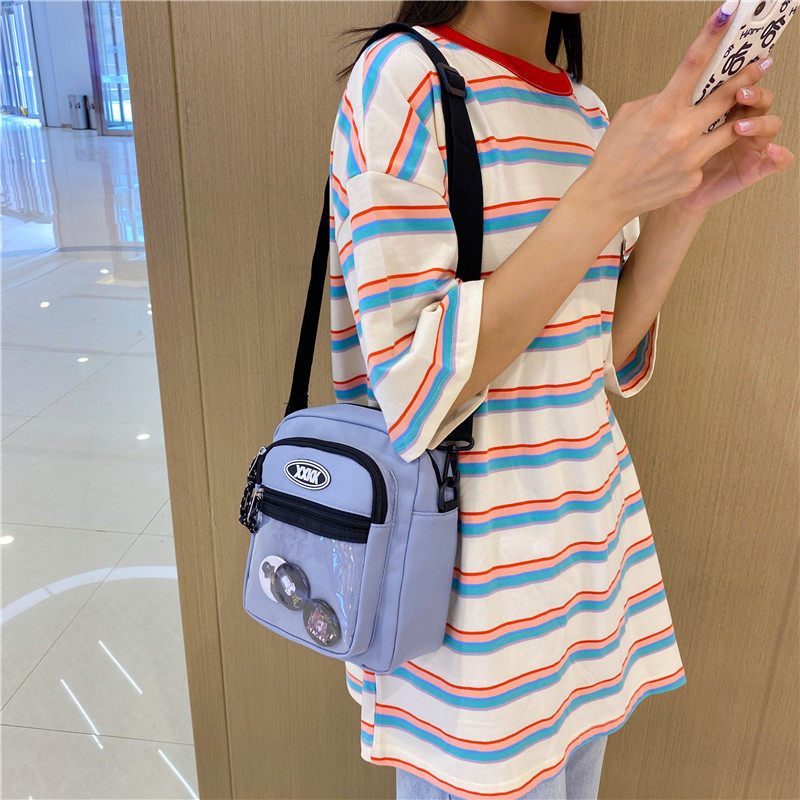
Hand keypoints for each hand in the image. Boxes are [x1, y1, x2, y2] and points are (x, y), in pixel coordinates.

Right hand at [579, 3, 791, 225]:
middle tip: (761, 65)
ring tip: (743, 109)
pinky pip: (707, 158)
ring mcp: (691, 156)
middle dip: (747, 76)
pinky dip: (700, 154)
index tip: (727, 15)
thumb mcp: (629, 116)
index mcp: (662, 110)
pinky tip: (683, 159)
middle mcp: (680, 131)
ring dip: (739, 116)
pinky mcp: (694, 178)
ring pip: (731, 129)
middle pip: (726, 95)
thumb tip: (680, 92)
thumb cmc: (614, 158)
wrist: (607, 198)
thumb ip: (658, 100)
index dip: (712, 35)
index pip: (692, 64)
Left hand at [674, 72, 794, 213]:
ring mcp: (747, 146)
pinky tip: (772, 151)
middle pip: (758, 99)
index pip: (735, 84)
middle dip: (752, 93)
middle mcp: (738, 123)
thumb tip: (672, 86)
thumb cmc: (663, 160)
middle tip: (739, 93)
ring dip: (761, 122)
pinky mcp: (751, 170)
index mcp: (718, 109)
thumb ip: (671, 108)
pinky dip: (781, 155)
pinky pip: (775, 163)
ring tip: (740, 127)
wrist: (663, 192)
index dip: (739, 72)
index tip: (734, 69)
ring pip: (771, 124)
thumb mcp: (664, 130)